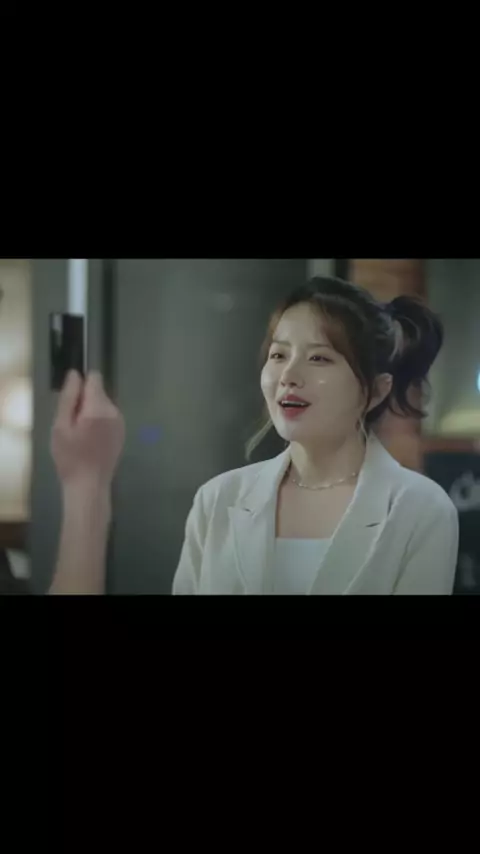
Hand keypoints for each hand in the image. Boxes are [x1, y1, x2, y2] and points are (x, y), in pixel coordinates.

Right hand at [51, 370, 124, 491]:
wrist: (89, 485)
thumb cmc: (70, 457)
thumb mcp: (61, 426)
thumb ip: (68, 398)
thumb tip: (75, 374)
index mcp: (99, 408)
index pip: (94, 378)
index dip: (80, 386)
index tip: (70, 403)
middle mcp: (115, 411)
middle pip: (98, 392)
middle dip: (84, 402)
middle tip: (71, 426)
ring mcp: (121, 423)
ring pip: (102, 405)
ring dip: (90, 413)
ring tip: (80, 436)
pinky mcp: (121, 433)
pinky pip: (108, 417)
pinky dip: (98, 423)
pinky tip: (90, 441)